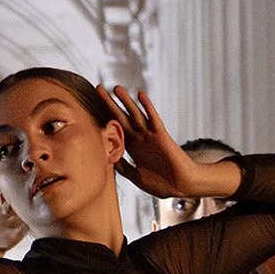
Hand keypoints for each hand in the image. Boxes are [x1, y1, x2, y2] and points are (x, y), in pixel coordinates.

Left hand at [96, 86, 224, 199]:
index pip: (116, 130)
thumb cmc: (162, 184)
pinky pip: (153, 118)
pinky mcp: (161, 136)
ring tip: (116, 88)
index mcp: (133, 148)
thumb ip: (124, 169)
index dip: (104, 119)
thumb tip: (110, 161)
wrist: (182, 186)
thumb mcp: (137, 177)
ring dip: (126, 101)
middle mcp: (140, 139)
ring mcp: (150, 136)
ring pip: (135, 114)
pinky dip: (147, 106)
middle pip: (122, 118)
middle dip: (110, 104)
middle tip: (98, 89)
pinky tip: (140, 95)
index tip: (92, 109)